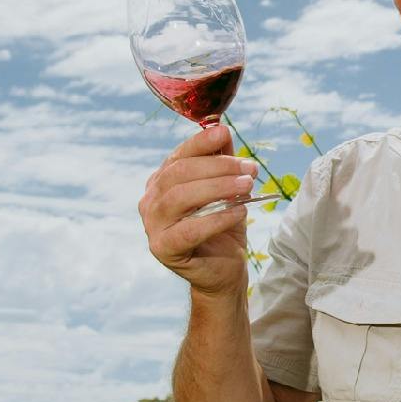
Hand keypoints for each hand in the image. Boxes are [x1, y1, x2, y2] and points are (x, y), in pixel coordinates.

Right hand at [139, 125, 258, 296]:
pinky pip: (189, 229)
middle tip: (250, 168)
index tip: (224, 133)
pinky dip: (217, 218)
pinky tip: (240, 212)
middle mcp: (151, 201)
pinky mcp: (163, 248)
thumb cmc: (223, 228)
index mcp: (161, 182)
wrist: (224, 270)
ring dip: (218, 188)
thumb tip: (222, 131)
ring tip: (247, 185)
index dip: (201, 143)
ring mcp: (152, 225)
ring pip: (180, 197)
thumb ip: (221, 162)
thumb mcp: (226, 190)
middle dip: (218, 166)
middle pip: (179, 174)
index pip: (178, 156)